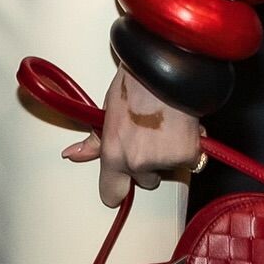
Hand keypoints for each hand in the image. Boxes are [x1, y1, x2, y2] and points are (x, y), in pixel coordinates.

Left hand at [63, 66, 201, 206]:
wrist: (162, 71)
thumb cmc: (133, 85)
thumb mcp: (106, 112)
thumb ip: (95, 141)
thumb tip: (72, 155)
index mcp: (114, 154)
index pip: (111, 192)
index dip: (116, 190)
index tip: (118, 189)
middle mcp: (138, 163)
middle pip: (145, 180)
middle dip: (148, 164)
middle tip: (148, 136)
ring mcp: (163, 162)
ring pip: (167, 169)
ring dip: (168, 156)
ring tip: (164, 127)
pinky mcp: (188, 156)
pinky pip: (190, 160)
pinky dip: (189, 147)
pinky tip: (181, 126)